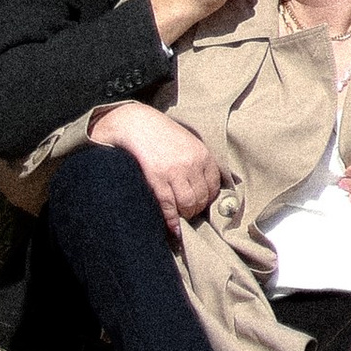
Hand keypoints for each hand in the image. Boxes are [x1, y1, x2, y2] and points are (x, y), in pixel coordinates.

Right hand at [88, 97, 221, 230]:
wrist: (136, 124)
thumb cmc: (161, 134)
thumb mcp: (187, 143)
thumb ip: (197, 163)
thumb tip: (202, 190)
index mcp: (202, 153)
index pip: (214, 186)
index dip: (207, 199)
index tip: (200, 203)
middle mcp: (192, 163)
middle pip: (202, 198)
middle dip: (196, 209)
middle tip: (188, 212)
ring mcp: (175, 172)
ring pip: (188, 205)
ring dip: (185, 215)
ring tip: (180, 216)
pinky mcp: (158, 179)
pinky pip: (169, 206)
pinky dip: (172, 220)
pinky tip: (172, 227)